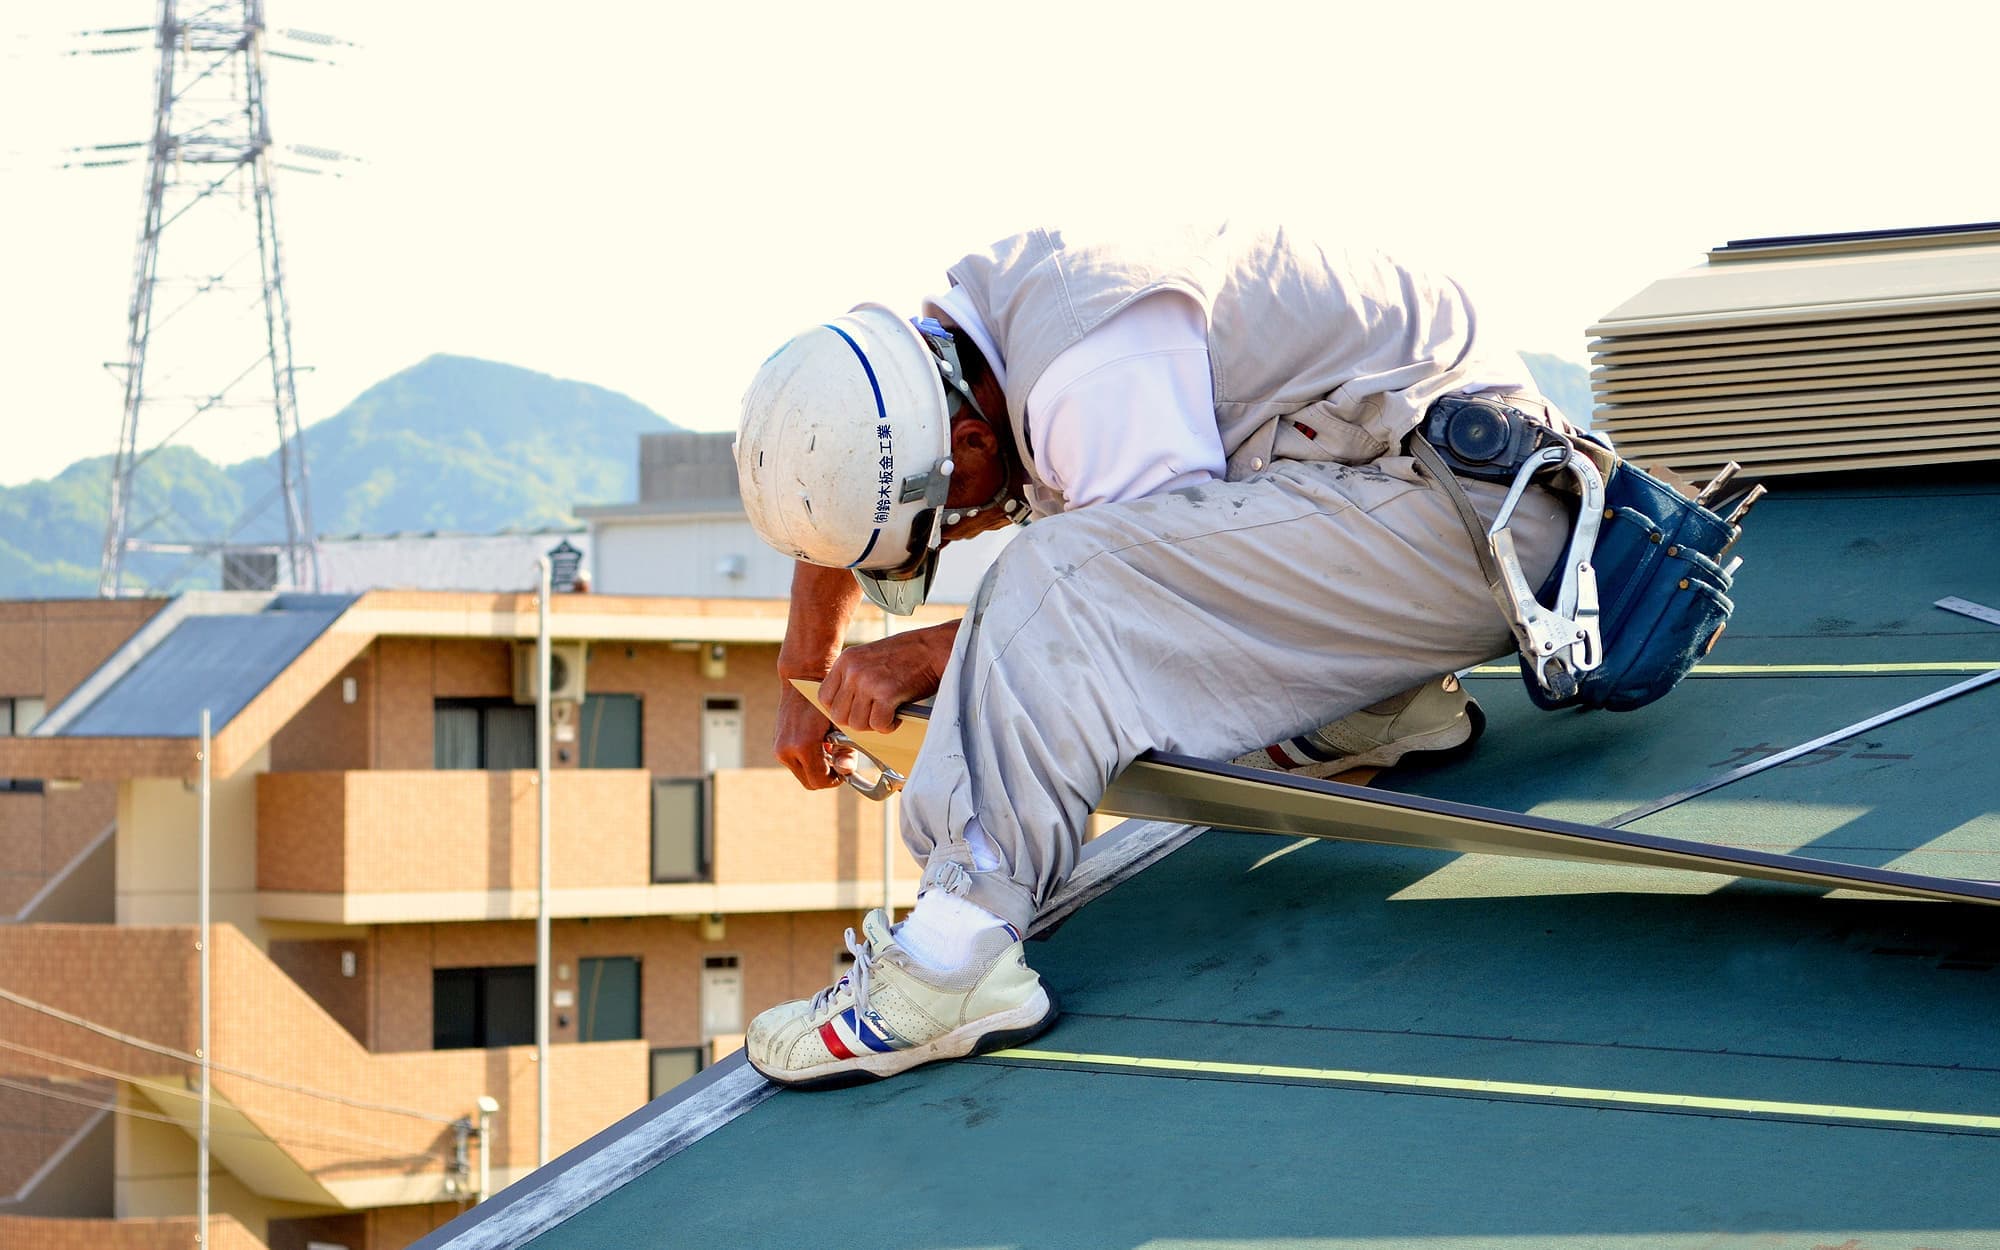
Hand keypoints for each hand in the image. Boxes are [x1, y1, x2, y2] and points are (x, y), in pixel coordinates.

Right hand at [774, 681, 852, 790]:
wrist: (802, 679)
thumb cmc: (824, 700)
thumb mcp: (840, 727)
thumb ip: (845, 751)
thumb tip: (846, 771)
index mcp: (802, 746)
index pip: (819, 781)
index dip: (834, 780)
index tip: (844, 772)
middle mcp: (786, 750)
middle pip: (809, 782)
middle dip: (826, 777)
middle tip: (839, 763)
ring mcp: (779, 748)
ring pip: (801, 773)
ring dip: (816, 769)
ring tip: (829, 751)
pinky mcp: (777, 744)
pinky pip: (794, 763)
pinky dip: (807, 760)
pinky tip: (818, 745)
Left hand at [818, 622, 958, 733]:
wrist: (934, 648)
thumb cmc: (907, 656)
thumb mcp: (870, 659)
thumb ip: (854, 678)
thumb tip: (845, 708)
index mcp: (846, 660)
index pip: (824, 697)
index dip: (840, 709)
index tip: (855, 711)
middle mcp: (853, 670)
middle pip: (839, 715)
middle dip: (858, 721)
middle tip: (875, 714)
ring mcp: (868, 681)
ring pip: (857, 723)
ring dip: (874, 724)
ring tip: (888, 713)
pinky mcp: (886, 693)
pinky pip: (878, 724)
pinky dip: (889, 725)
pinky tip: (897, 715)